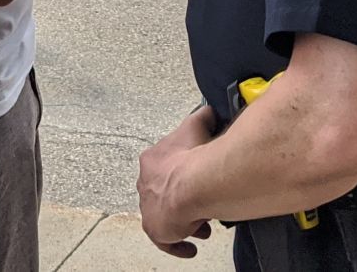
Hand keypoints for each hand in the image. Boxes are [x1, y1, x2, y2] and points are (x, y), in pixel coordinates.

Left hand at [138, 106, 216, 257]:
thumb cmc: (195, 157)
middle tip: (201, 204)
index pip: (165, 168)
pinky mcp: (155, 228)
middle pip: (164, 193)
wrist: (192, 185)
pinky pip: (165, 240)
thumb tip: (211, 109)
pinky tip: (190, 247)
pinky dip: (178, 244)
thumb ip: (203, 117)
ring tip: (202, 224)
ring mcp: (149, 207)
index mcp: (153, 160)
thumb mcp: (198, 126)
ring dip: (184, 219)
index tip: (197, 179)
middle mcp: (146, 183)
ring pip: (166, 215)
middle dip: (182, 198)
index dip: (183, 174)